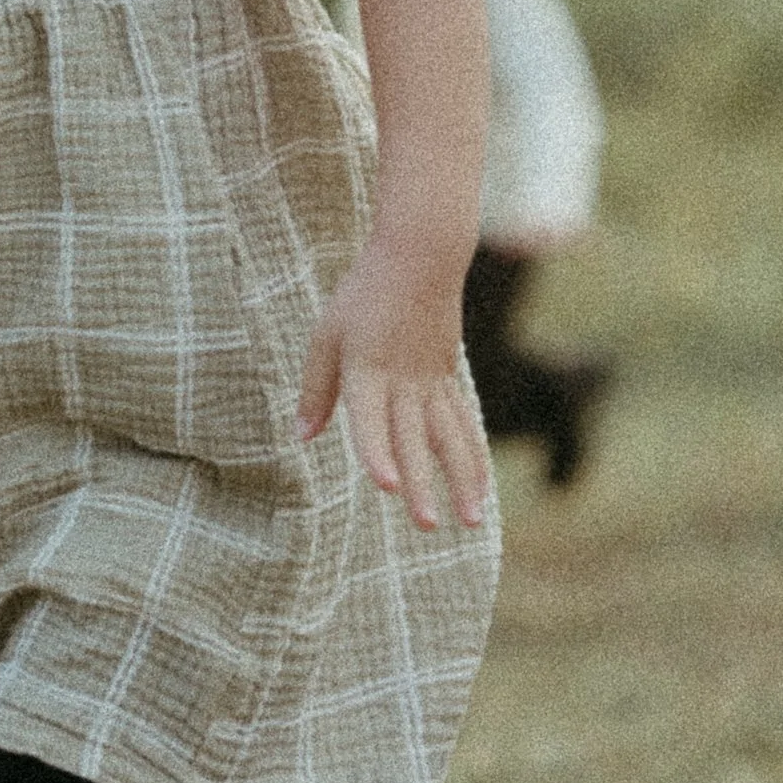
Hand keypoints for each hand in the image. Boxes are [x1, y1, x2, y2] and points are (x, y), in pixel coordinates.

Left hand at [297, 239, 490, 534]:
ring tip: (472, 521)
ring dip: (462, 482)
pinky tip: (480, 489)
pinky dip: (473, 459)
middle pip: (414, 440)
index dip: (378, 453)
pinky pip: (463, 426)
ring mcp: (432, 382)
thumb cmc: (363, 295)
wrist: (420, 256)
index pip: (371, 420)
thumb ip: (316, 388)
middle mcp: (404, 382)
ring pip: (450, 438)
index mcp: (368, 371)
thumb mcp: (326, 335)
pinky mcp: (448, 379)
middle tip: (427, 526)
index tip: (387, 486)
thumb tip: (302, 437)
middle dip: (422, 486)